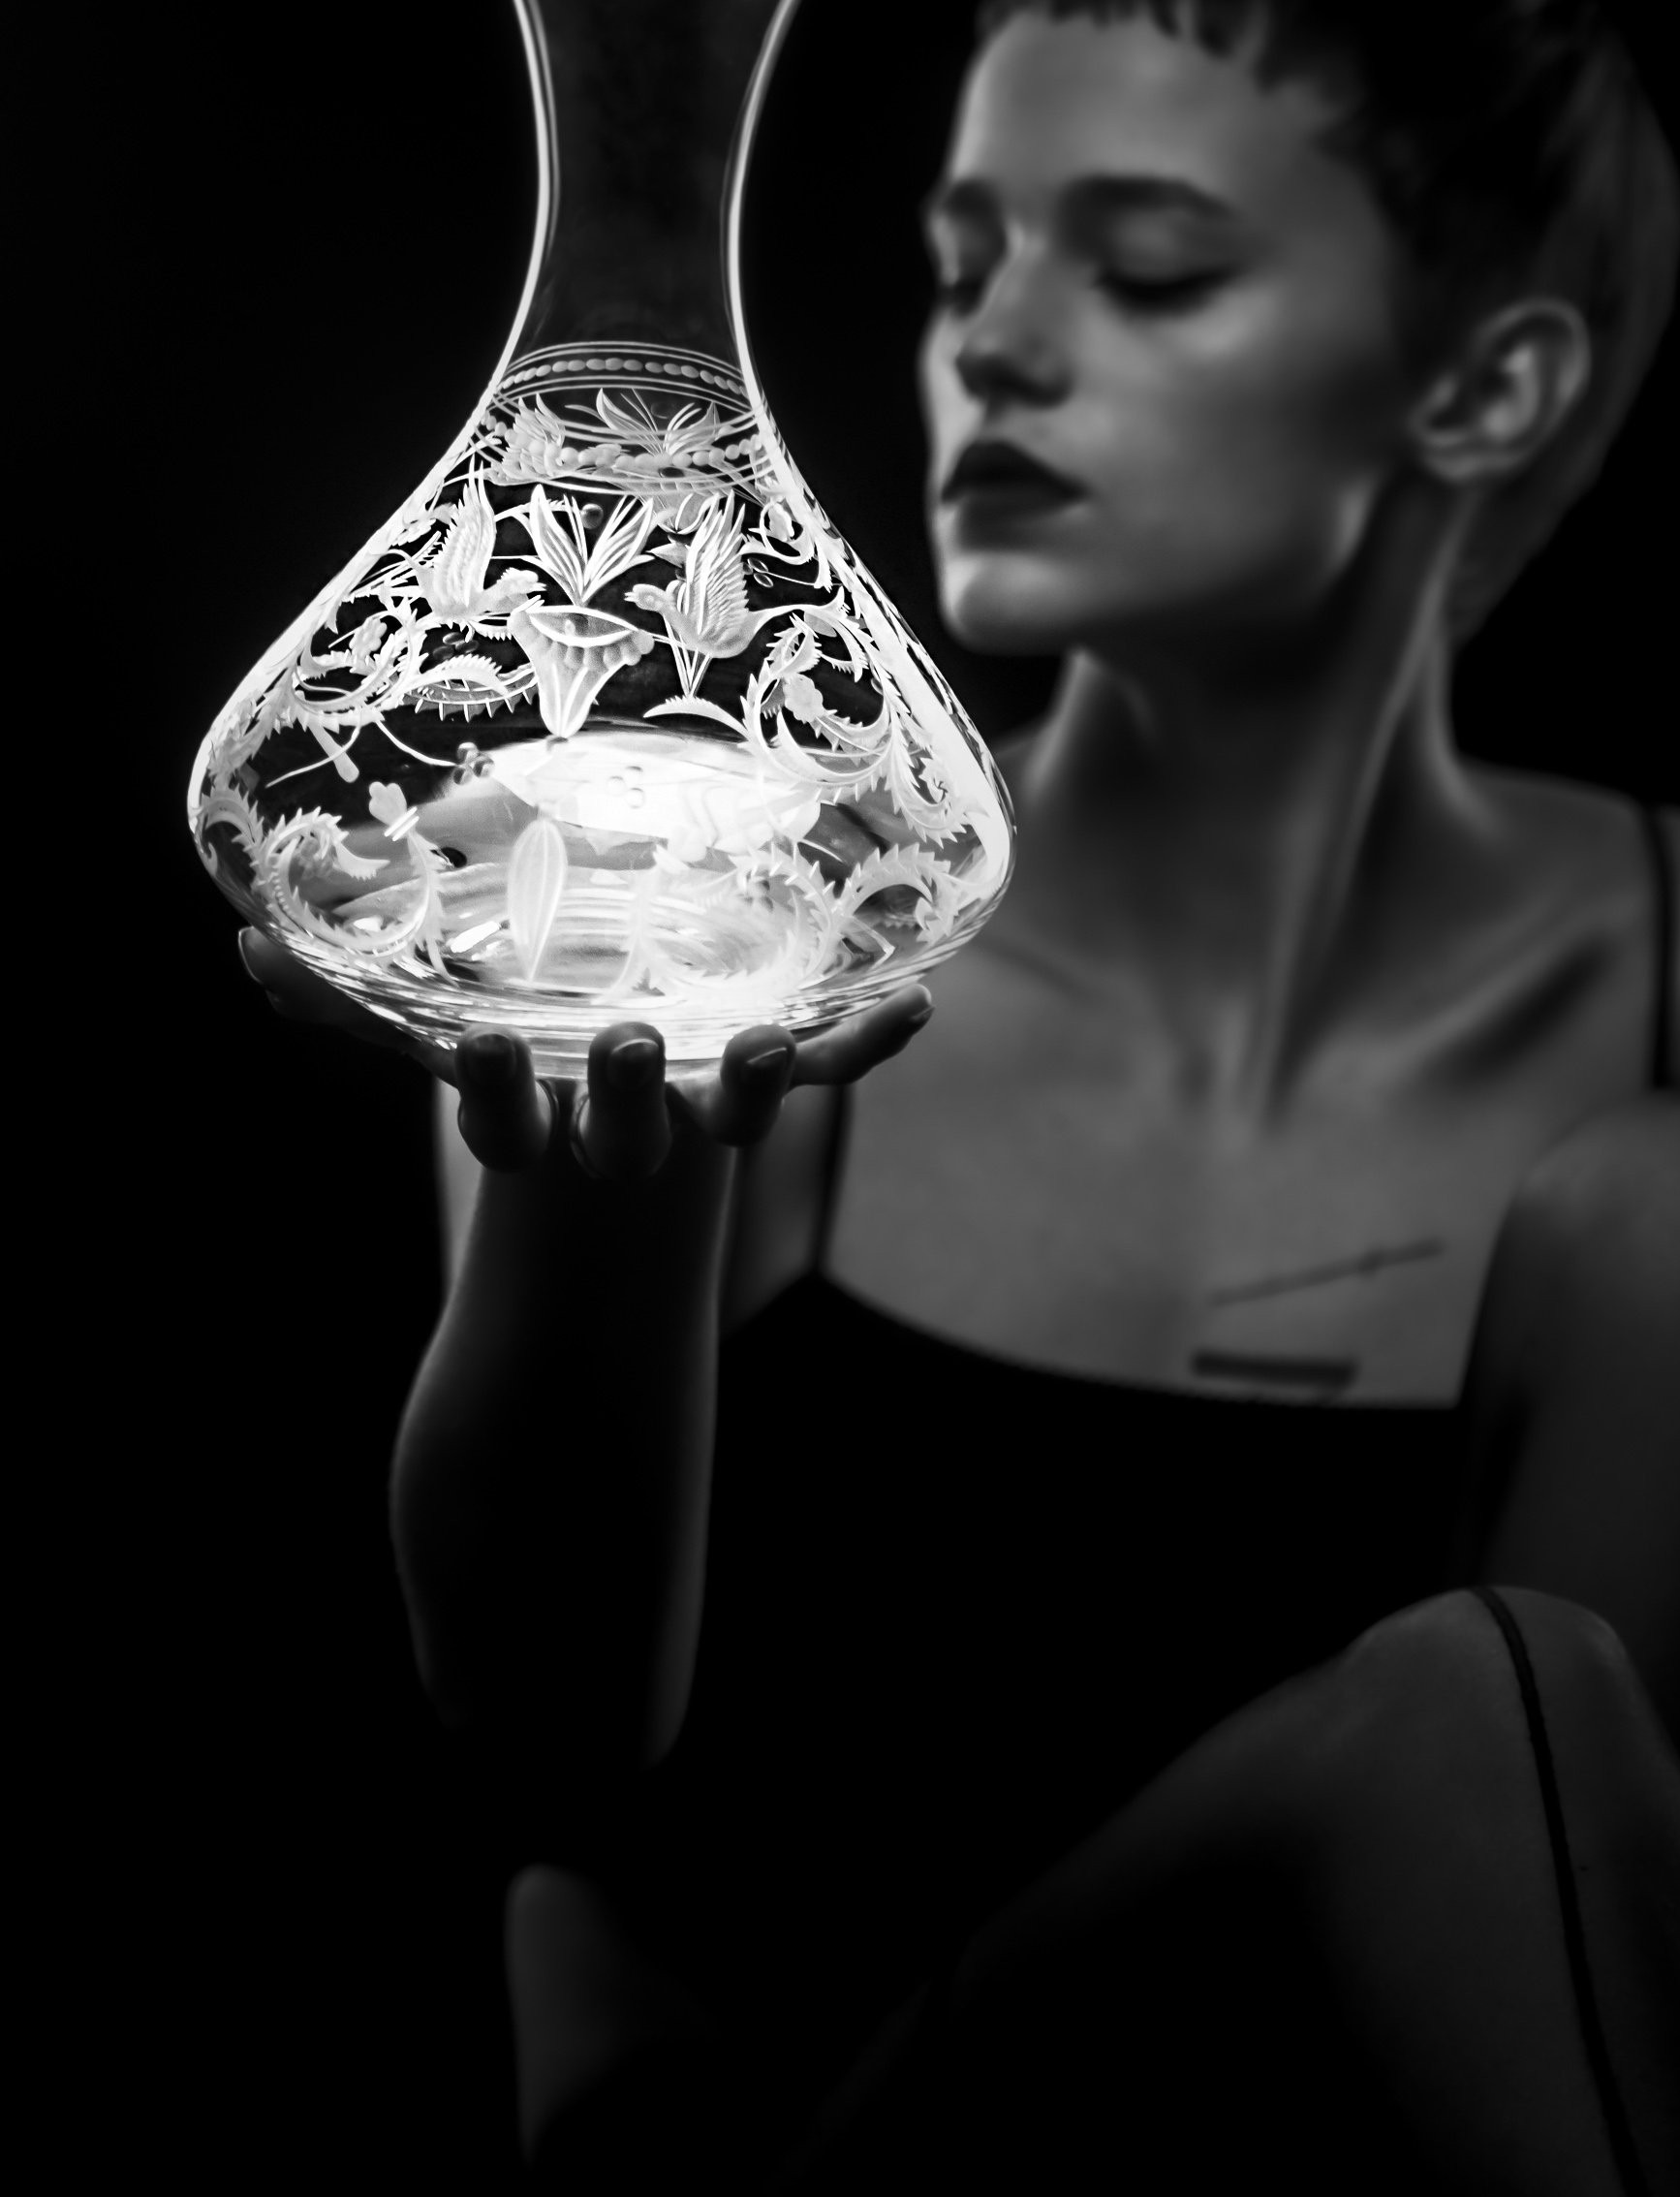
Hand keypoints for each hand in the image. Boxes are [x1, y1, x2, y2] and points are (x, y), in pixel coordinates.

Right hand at [235, 928, 932, 1184]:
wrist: (613, 1246)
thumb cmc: (516, 1109)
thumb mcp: (431, 1055)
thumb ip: (346, 1006)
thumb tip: (246, 950)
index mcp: (529, 1128)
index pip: (496, 1117)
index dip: (487, 1086)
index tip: (474, 1043)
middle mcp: (615, 1133)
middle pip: (618, 1124)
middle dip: (619, 1089)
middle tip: (621, 1042)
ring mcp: (696, 1118)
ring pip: (726, 1110)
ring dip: (749, 1077)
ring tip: (758, 1039)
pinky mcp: (760, 1093)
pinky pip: (819, 1071)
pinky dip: (864, 1043)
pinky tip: (917, 1006)